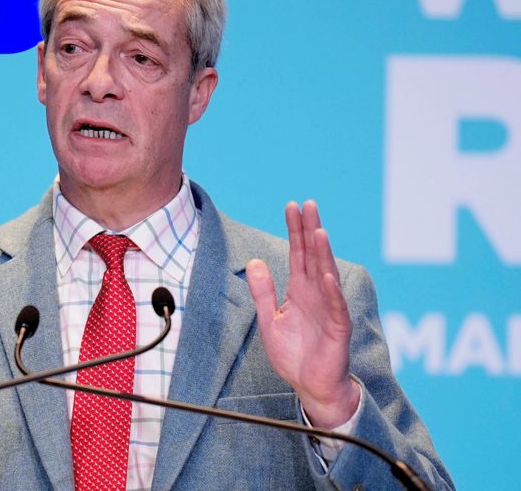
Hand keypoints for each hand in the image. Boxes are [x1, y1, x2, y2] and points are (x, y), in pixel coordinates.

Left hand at [246, 201, 359, 428]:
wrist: (310, 386)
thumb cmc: (294, 354)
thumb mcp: (270, 319)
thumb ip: (263, 292)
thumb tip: (254, 262)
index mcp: (300, 290)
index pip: (298, 253)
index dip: (295, 230)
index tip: (292, 206)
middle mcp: (317, 294)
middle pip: (314, 256)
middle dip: (311, 230)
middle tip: (308, 205)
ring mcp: (330, 309)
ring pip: (327, 275)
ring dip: (324, 254)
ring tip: (319, 231)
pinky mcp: (338, 329)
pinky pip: (336, 307)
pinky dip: (331, 292)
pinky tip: (325, 276)